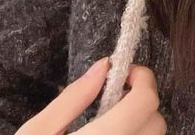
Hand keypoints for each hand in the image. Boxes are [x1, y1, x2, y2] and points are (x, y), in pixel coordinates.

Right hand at [15, 57, 166, 133]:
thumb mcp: (37, 133)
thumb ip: (73, 98)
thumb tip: (103, 66)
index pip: (146, 103)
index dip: (142, 79)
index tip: (124, 73)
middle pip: (157, 122)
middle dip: (143, 101)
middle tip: (116, 96)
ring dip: (141, 124)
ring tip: (112, 121)